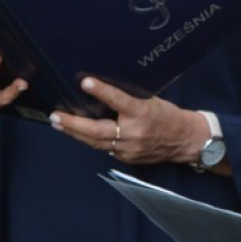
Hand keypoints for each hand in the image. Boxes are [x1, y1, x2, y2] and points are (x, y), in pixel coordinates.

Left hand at [49, 76, 213, 166]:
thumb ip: (129, 99)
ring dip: (75, 133)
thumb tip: (103, 91)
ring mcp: (129, 149)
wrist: (185, 141)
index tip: (86, 82)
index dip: (102, 91)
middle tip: (55, 116)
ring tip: (59, 124)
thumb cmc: (167, 116)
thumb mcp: (152, 101)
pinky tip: (79, 133)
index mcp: (142, 113)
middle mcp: (133, 133)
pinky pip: (105, 149)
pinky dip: (91, 140)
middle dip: (73, 124)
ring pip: (96, 143)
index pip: (119, 101)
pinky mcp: (127, 159)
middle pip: (98, 131)